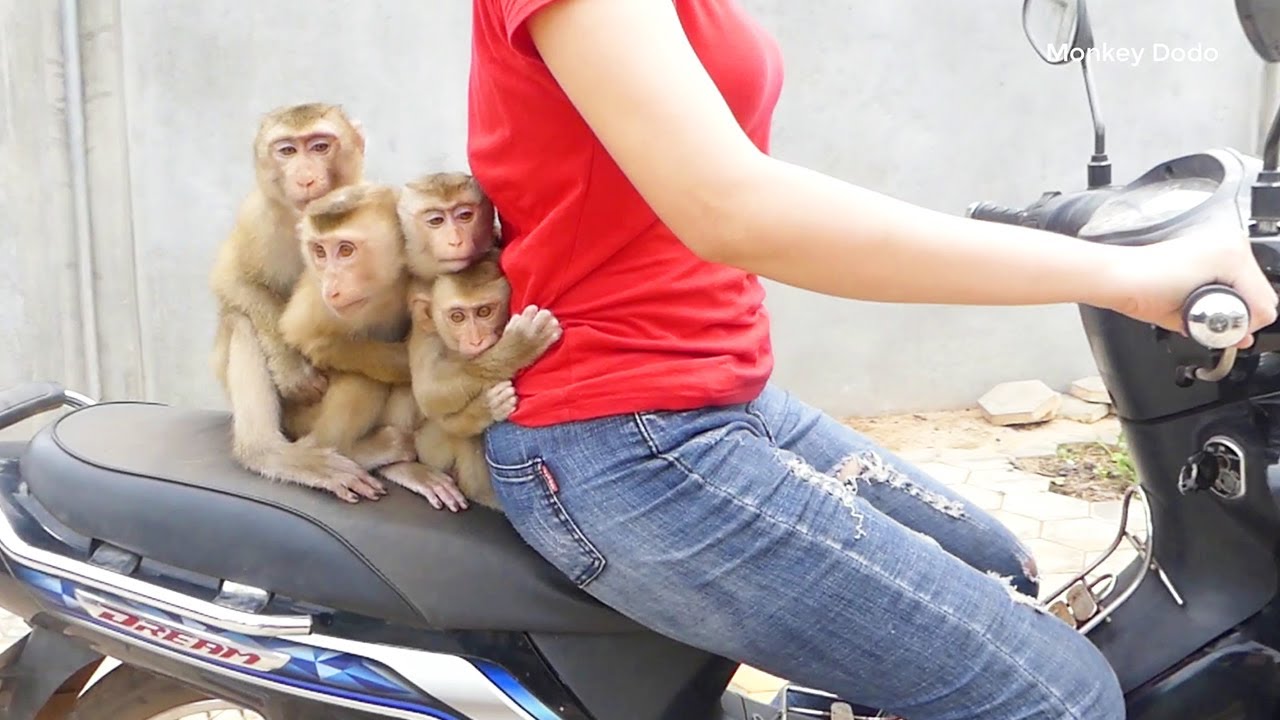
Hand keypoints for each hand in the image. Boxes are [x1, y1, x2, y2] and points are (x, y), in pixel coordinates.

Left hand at [1108, 230, 1277, 347]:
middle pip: (1262, 294)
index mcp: (1232, 256)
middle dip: (1242, 316)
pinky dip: (1228, 292)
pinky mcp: (1211, 248)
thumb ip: (1219, 328)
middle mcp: (1231, 245)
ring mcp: (1222, 243)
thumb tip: (1240, 337)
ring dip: (1236, 304)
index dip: (1245, 326)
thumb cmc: (1142, 287)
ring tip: (1208, 311)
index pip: (1263, 304)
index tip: (1227, 334)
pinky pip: (1236, 276)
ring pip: (1252, 286)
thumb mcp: (1186, 317)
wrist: (1117, 276)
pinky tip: (1208, 300)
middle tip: (1216, 326)